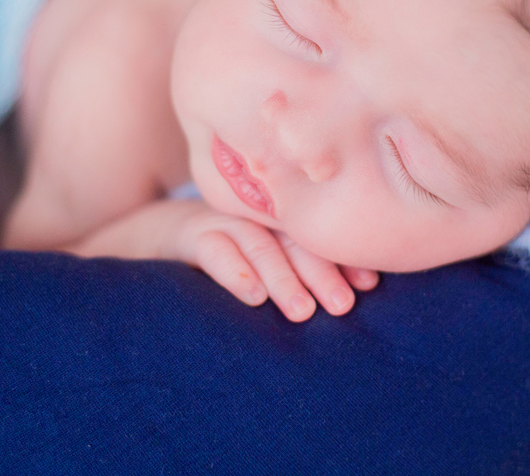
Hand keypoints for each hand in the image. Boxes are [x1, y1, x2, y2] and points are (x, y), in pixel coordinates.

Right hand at [164, 205, 378, 321]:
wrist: (160, 233)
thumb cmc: (227, 256)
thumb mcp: (265, 261)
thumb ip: (298, 272)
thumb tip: (353, 298)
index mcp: (281, 222)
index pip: (318, 237)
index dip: (344, 259)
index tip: (369, 284)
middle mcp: (257, 217)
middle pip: (295, 240)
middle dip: (322, 272)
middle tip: (343, 305)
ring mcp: (225, 222)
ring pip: (260, 246)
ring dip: (283, 278)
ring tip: (303, 312)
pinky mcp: (191, 233)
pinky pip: (214, 250)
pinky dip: (235, 272)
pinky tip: (253, 296)